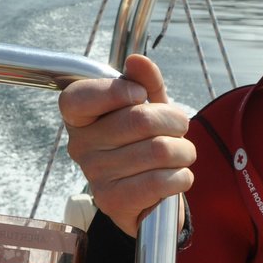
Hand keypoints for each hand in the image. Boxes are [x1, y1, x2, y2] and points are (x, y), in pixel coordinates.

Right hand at [61, 54, 194, 236]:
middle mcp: (79, 146)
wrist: (145, 195)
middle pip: (140, 120)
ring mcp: (94, 176)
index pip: (81, 96)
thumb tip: (137, 60)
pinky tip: (176, 176)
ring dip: (184, 151)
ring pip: (159, 151)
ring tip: (180, 154)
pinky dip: (182, 176)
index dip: (119, 90)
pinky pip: (162, 181)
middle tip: (179, 128)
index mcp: (78, 117)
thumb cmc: (143, 141)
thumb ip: (144, 80)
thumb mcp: (147, 106)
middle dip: (175, 121)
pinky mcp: (113, 202)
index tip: (141, 96)